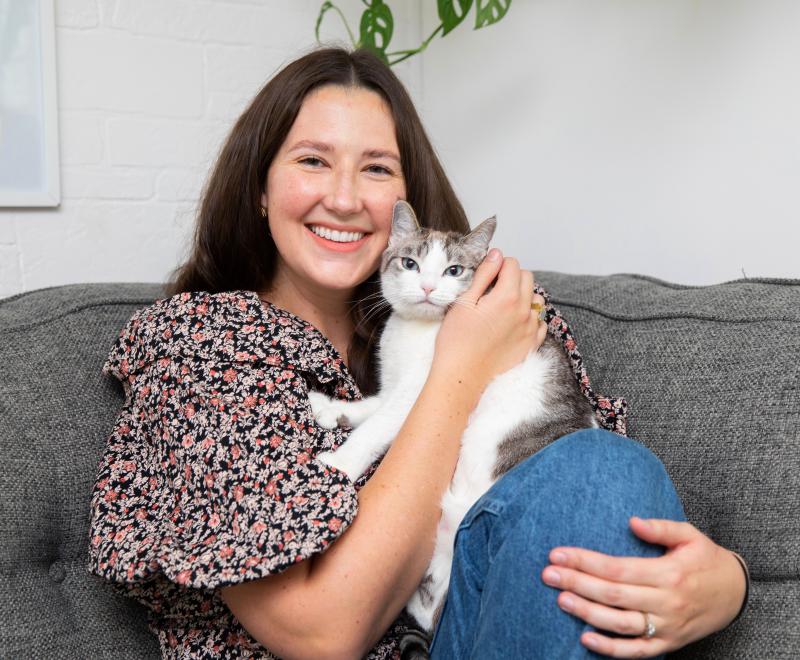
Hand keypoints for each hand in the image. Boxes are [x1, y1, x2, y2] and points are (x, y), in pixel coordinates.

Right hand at [433, 249, 547, 387]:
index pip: (512, 264)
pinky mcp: (531, 345)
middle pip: (527, 278)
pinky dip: (529, 318)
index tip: (487, 274)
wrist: (461, 377)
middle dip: (512, 277)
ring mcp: (530, 329)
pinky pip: (539, 323)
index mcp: (507, 297)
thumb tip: (497, 255)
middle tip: (492, 289)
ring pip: (536, 300)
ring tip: (502, 306)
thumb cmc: (456, 341)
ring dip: (523, 296)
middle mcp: (524, 311)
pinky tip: (512, 324)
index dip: (498, 264)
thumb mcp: (464, 302)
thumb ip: (484, 275)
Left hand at [541, 517, 746, 657]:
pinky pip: (637, 652)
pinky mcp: (668, 644)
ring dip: (587, 613)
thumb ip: (661, 527)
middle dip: (577, 584)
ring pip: (620, 625)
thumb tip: (632, 521)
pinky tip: (585, 638)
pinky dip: (610, 648)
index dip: (585, 562)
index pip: (617, 569)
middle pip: (613, 595)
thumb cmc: (706, 559)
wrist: (737, 594)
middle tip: (548, 574)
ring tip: (560, 599)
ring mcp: (667, 627)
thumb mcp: (690, 535)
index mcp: (669, 574)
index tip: (557, 554)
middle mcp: (666, 602)